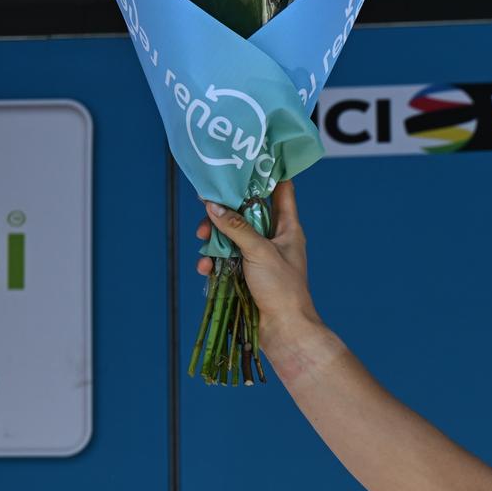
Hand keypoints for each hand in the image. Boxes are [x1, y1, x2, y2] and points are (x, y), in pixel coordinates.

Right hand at [198, 178, 319, 346]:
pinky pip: (225, 259)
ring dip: (214, 240)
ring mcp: (259, 256)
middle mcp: (274, 238)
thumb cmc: (282, 290)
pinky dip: (214, 262)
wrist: (284, 331)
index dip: (268, 173)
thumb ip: (236, 227)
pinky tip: (206, 271)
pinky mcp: (246, 273)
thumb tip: (212, 205)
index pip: (282, 191)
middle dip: (224, 212)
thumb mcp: (259, 252)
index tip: (247, 159)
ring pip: (231, 235)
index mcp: (288, 228)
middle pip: (246, 211)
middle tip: (206, 215)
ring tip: (204, 248)